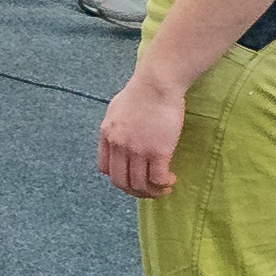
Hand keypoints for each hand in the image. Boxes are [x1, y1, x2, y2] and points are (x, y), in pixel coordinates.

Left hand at [97, 69, 188, 199]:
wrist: (157, 83)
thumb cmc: (141, 91)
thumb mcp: (116, 109)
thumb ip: (116, 127)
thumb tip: (119, 136)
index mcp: (107, 135)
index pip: (105, 169)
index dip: (119, 178)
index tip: (132, 178)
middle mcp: (118, 146)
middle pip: (121, 182)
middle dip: (135, 192)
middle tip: (148, 191)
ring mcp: (137, 150)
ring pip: (140, 185)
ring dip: (152, 192)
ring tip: (163, 188)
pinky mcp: (158, 152)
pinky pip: (157, 179)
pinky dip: (163, 185)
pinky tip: (170, 180)